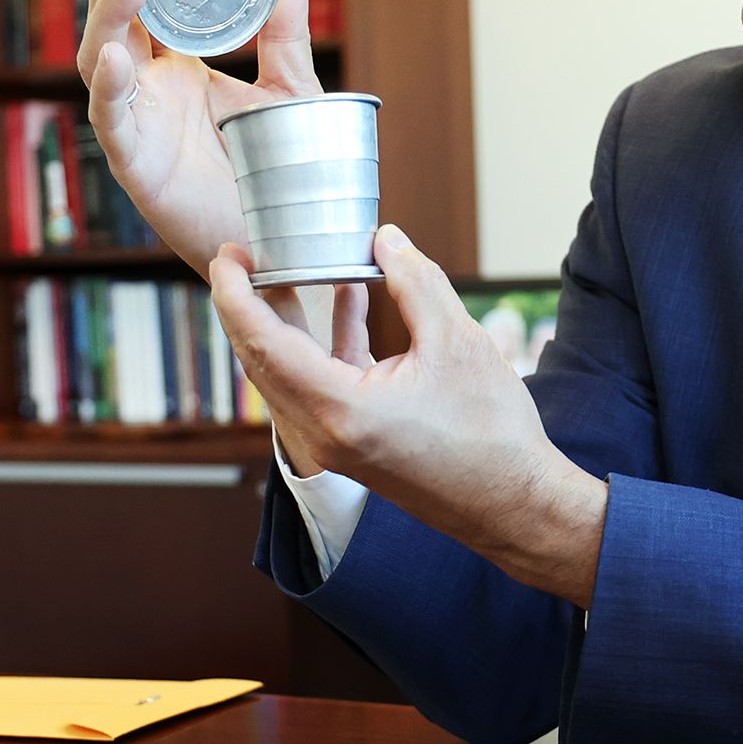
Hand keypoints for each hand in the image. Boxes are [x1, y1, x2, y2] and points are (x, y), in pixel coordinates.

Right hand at [76, 0, 316, 277]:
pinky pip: (112, 124)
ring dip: (109, 19)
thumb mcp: (288, 93)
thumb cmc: (279, 174)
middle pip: (114, 23)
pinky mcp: (136, 167)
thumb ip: (284, 38)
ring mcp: (138, 126)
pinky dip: (110, 90)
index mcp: (177, 69)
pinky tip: (116, 59)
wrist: (286, 244)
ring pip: (101, 63)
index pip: (145, 7)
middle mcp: (149, 92)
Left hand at [211, 226, 607, 607]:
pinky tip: (348, 299)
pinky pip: (319, 386)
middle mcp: (323, 434)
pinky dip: (326, 344)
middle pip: (262, 360)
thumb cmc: (491, 433)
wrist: (514, 504)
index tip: (228, 254)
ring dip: (288, 321)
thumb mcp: (457, 342)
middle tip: (245, 254)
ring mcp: (333, 445)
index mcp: (339, 410)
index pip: (263, 343)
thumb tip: (385, 239)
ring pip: (288, 374)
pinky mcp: (351, 446)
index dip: (236, 294)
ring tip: (291, 267)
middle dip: (249, 303)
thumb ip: (416, 282)